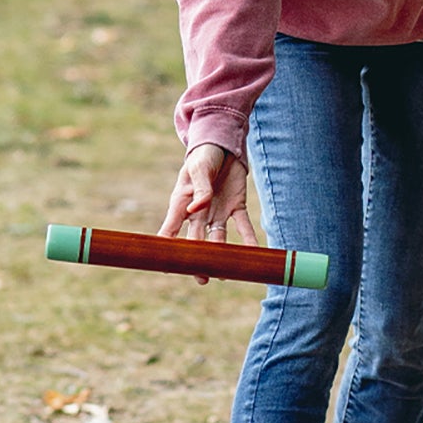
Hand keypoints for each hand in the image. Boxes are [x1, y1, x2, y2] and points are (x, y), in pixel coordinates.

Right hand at [159, 143, 255, 282]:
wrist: (222, 144)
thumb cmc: (203, 156)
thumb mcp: (199, 168)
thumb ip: (200, 189)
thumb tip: (196, 210)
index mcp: (182, 203)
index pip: (171, 230)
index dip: (168, 248)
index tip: (167, 267)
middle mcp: (199, 213)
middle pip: (196, 241)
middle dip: (198, 260)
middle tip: (201, 278)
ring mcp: (218, 212)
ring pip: (219, 239)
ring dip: (222, 255)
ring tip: (225, 273)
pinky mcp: (236, 207)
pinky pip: (243, 226)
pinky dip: (249, 239)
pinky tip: (254, 253)